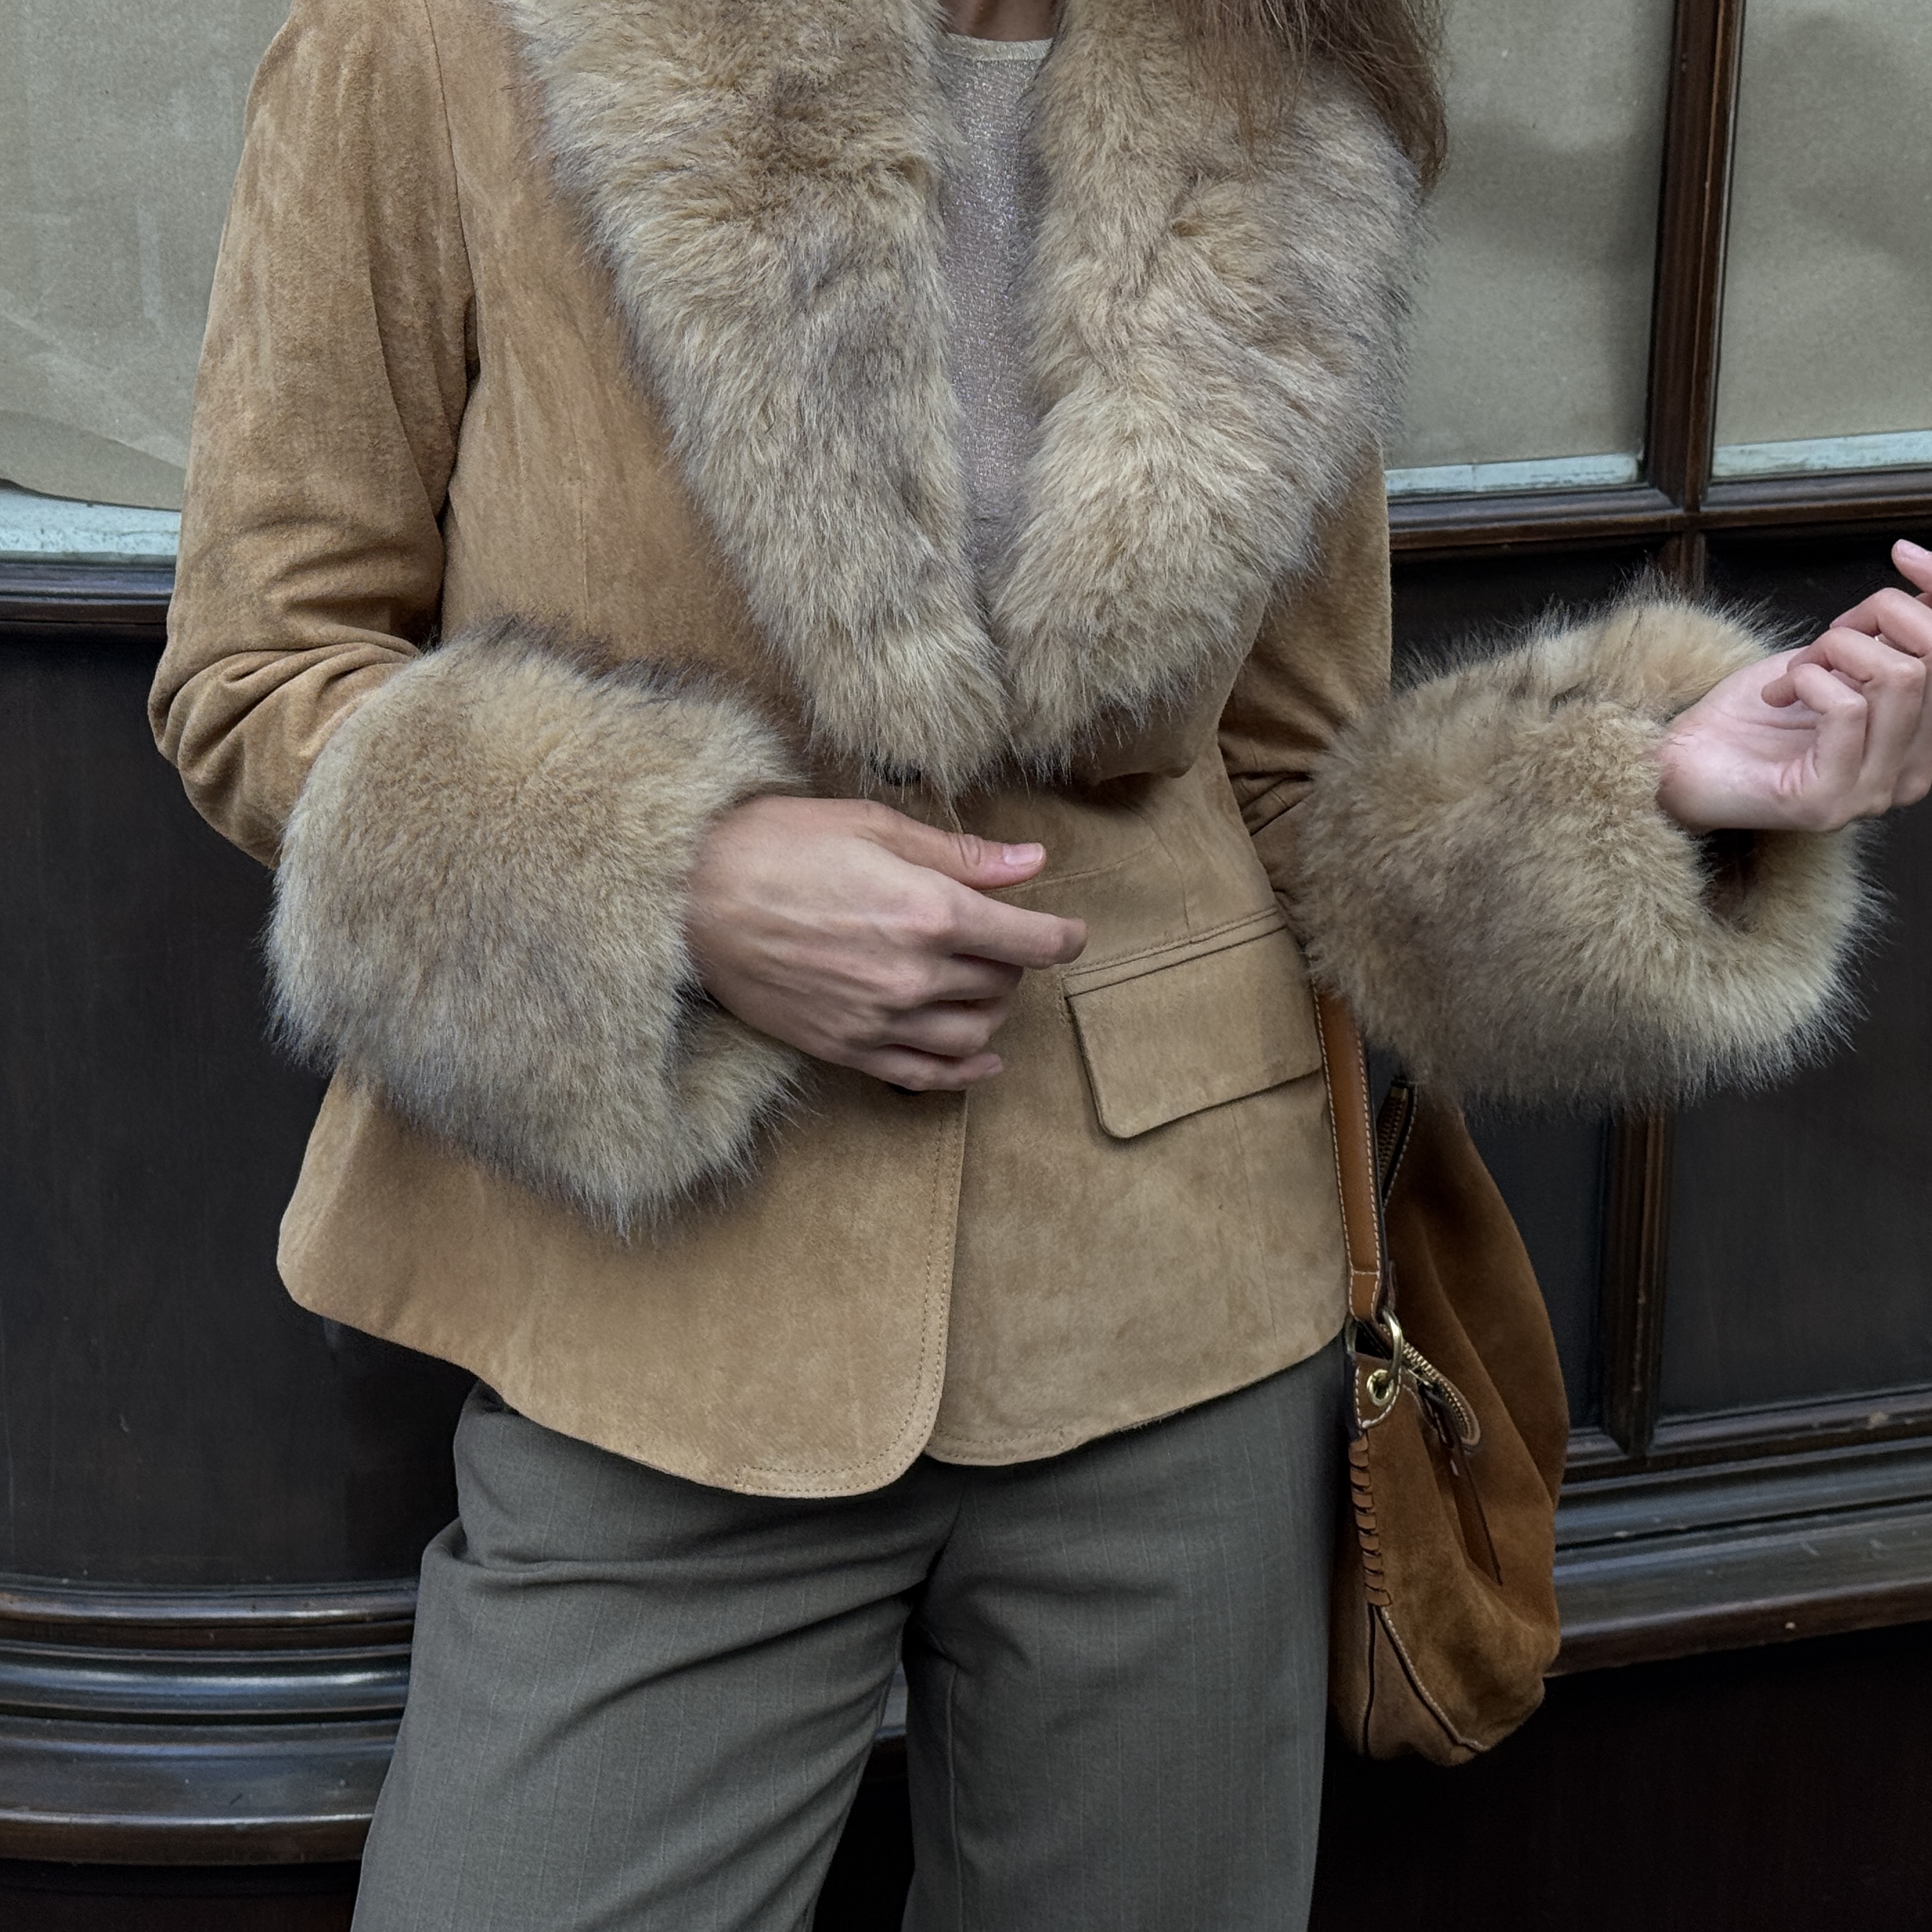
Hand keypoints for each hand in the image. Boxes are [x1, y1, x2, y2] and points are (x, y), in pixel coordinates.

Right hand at [686, 796, 1087, 1090]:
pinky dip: (965, 1072)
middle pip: (1002, 983)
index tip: (1071, 934)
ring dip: (991, 1011)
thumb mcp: (873, 826)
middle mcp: (913, 974)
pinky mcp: (846, 1048)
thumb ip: (960, 855)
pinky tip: (981, 1059)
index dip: (1063, 938)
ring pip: (973, 1033)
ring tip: (981, 987)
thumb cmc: (778, 845)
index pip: (1031, 941)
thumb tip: (1032, 864)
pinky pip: (926, 1075)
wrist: (690, 898)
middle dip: (1013, 961)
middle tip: (997, 938)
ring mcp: (879, 1019)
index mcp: (929, 911)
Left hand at [1656, 539, 1931, 833]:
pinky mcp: (1829, 802)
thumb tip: (1929, 587)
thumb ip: (1888, 637)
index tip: (1902, 554)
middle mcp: (1913, 773)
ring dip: (1832, 653)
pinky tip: (1778, 696)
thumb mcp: (1833, 660)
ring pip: (1897, 676)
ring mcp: (1874, 793)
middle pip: (1930, 655)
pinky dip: (1806, 681)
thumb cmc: (1753, 712)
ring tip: (1794, 674)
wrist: (1682, 761)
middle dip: (1866, 624)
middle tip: (1817, 644)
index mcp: (1924, 739)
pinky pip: (1847, 709)